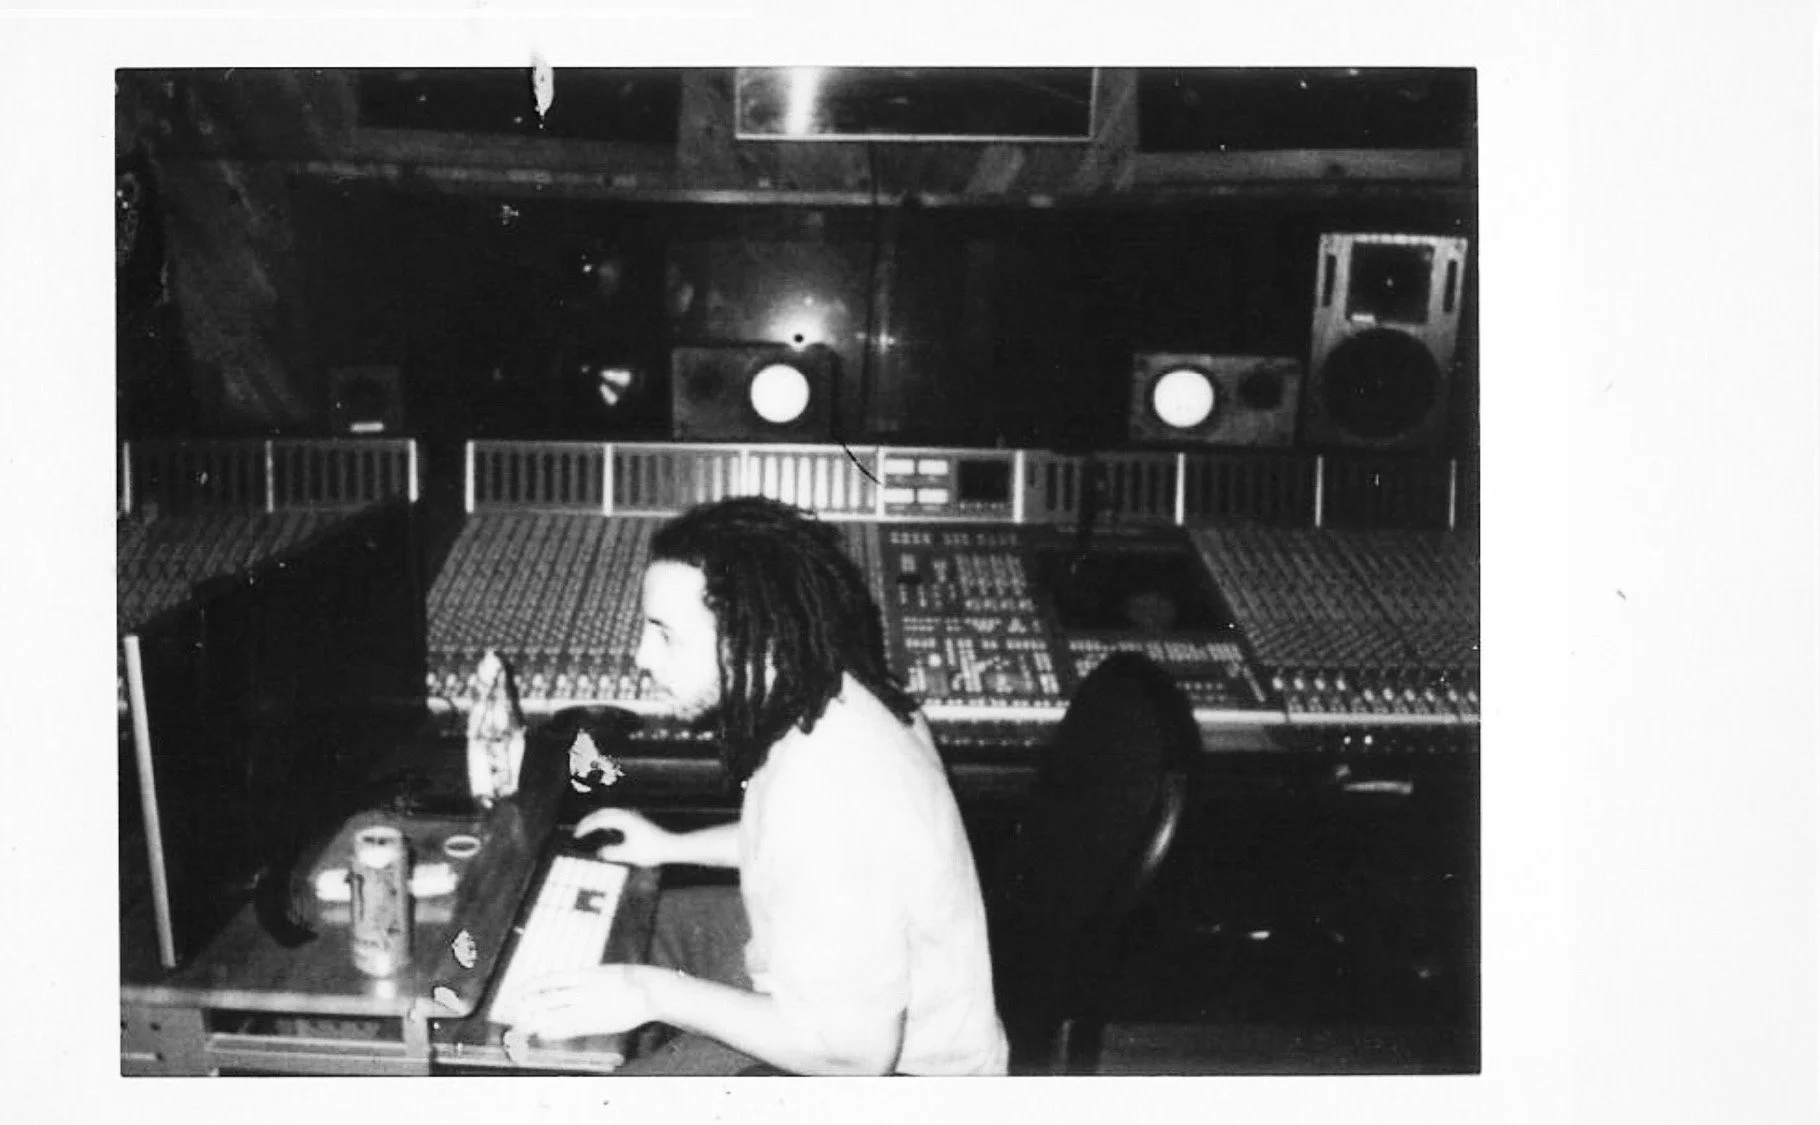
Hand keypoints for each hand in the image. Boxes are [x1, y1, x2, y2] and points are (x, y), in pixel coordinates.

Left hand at [507, 964, 663, 1042]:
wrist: (649, 990)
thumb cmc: (630, 981)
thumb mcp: (604, 973)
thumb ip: (586, 979)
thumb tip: (570, 983)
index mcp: (584, 974)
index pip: (549, 979)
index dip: (531, 986)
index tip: (518, 991)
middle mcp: (581, 990)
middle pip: (547, 998)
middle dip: (528, 1006)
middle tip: (512, 1012)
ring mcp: (587, 1006)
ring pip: (554, 1014)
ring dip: (535, 1021)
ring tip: (520, 1026)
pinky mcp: (594, 1022)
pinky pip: (568, 1027)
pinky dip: (553, 1031)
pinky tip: (542, 1034)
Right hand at [572, 807, 672, 866]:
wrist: (671, 846)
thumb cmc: (652, 850)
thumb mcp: (629, 855)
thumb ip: (612, 853)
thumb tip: (599, 852)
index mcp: (623, 820)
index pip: (599, 820)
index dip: (585, 827)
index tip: (576, 836)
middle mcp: (627, 814)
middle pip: (602, 812)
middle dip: (589, 821)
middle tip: (578, 831)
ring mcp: (633, 816)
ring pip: (610, 813)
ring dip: (597, 820)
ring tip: (588, 830)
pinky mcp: (637, 820)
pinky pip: (616, 816)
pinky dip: (607, 821)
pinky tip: (607, 831)